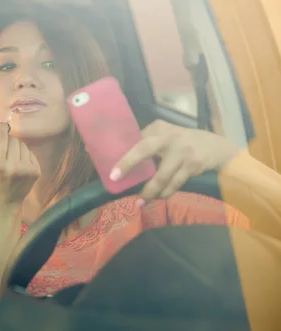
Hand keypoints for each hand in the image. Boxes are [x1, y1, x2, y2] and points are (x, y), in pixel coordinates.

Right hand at [0, 122, 40, 206]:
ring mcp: (27, 169)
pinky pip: (30, 152)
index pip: (1, 134)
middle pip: (13, 139)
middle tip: (2, 153)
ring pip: (22, 144)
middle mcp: (14, 166)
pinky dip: (24, 155)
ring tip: (10, 160)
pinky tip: (18, 166)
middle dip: (7, 141)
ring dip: (16, 148)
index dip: (0, 127)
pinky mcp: (36, 171)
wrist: (4, 202)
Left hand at [112, 120, 240, 204]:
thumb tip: (122, 158)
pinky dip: (166, 192)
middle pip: (144, 149)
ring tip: (141, 202)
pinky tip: (159, 197)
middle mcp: (169, 137)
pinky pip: (175, 183)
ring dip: (150, 191)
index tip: (113, 173)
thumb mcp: (166, 134)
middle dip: (129, 164)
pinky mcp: (192, 166)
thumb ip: (148, 142)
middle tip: (117, 179)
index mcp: (159, 129)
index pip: (137, 140)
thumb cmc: (182, 141)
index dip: (125, 156)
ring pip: (161, 176)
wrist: (216, 147)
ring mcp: (182, 152)